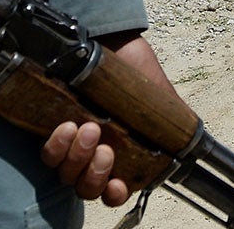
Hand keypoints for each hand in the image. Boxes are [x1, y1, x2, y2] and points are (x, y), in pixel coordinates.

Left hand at [41, 34, 176, 206]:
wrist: (114, 39)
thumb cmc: (134, 69)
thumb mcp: (159, 96)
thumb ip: (170, 123)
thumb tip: (186, 141)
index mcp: (121, 153)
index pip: (112, 190)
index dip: (114, 194)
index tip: (119, 184)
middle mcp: (92, 153)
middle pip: (86, 187)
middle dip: (95, 174)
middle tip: (106, 149)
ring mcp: (70, 143)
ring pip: (66, 173)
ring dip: (78, 158)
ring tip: (90, 129)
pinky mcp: (50, 128)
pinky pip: (47, 153)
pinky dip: (57, 146)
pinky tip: (68, 126)